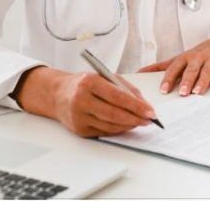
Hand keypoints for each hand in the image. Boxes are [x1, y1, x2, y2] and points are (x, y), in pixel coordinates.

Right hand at [15, 66, 156, 136]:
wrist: (58, 94)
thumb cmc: (85, 84)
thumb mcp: (104, 77)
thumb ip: (125, 87)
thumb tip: (143, 103)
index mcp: (89, 82)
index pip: (118, 96)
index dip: (136, 106)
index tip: (151, 111)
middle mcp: (82, 100)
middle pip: (114, 114)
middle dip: (135, 118)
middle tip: (149, 120)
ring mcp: (79, 116)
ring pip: (110, 125)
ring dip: (128, 126)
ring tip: (140, 122)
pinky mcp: (79, 129)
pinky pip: (103, 132)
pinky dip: (118, 130)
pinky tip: (126, 126)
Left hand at [138, 34, 209, 95]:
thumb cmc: (202, 54)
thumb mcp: (182, 58)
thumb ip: (163, 66)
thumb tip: (141, 72)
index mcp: (186, 58)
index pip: (175, 67)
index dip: (169, 78)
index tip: (163, 90)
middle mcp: (199, 58)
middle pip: (191, 70)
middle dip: (186, 81)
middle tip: (182, 93)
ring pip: (207, 71)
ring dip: (202, 81)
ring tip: (198, 92)